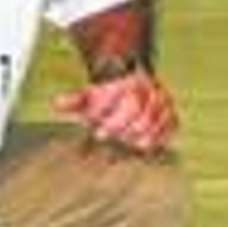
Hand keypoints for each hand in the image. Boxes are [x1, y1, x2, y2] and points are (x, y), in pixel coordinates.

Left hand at [53, 69, 177, 151]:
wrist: (126, 86)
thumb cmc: (105, 97)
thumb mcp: (88, 96)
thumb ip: (74, 100)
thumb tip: (56, 103)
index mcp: (131, 82)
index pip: (129, 105)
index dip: (114, 124)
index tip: (99, 134)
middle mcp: (151, 89)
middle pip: (143, 118)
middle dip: (124, 131)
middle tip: (111, 138)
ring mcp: (163, 102)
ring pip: (156, 125)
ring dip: (139, 137)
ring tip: (126, 142)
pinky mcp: (171, 114)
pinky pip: (170, 128)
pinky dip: (157, 138)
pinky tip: (142, 144)